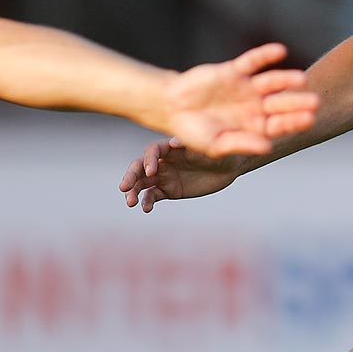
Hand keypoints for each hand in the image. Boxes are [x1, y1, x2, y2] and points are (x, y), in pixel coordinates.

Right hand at [119, 138, 242, 211]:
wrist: (229, 167)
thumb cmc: (218, 153)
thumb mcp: (207, 149)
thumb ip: (191, 147)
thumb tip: (173, 142)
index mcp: (169, 148)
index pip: (152, 152)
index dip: (149, 161)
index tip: (152, 171)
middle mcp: (163, 161)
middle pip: (140, 168)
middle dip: (131, 177)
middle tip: (123, 188)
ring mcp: (164, 177)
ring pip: (142, 183)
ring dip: (134, 192)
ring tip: (130, 202)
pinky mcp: (169, 190)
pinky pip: (153, 196)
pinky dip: (147, 202)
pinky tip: (146, 208)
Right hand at [158, 43, 316, 157]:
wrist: (171, 108)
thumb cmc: (194, 131)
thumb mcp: (216, 144)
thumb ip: (241, 143)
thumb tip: (267, 147)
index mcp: (252, 126)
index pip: (278, 125)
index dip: (294, 122)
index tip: (309, 120)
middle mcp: (253, 106)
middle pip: (280, 104)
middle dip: (297, 103)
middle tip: (316, 101)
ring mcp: (245, 88)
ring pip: (271, 83)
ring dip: (286, 80)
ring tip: (301, 79)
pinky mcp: (233, 71)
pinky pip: (252, 62)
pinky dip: (265, 55)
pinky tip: (280, 51)